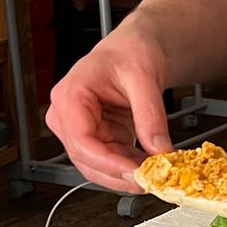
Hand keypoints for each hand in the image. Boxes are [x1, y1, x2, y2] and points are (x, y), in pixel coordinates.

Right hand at [45, 28, 171, 190]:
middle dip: (118, 173)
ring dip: (123, 173)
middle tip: (149, 179)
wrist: (136, 47)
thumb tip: (159, 149)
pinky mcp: (94, 135)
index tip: (133, 172)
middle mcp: (67, 115)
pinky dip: (127, 165)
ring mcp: (78, 127)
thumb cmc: (132, 51)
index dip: (106, 161)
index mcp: (71, 95)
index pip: (81, 140)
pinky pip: (107, 159)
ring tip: (152, 173)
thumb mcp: (145, 78)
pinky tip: (147, 165)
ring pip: (95, 165)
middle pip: (85, 158)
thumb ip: (150, 115)